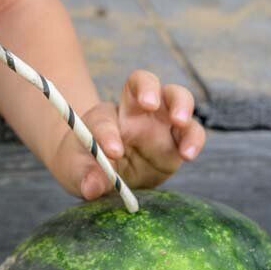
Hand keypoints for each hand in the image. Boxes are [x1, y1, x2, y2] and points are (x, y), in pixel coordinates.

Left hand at [51, 69, 206, 199]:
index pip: (104, 118)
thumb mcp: (77, 170)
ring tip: (179, 121)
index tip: (111, 152)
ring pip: (176, 97)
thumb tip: (91, 188)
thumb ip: (84, 175)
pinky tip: (188, 153)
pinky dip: (193, 139)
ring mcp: (160, 124)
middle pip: (144, 82)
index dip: (106, 133)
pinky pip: (192, 134)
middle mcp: (135, 112)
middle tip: (149, 104)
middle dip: (148, 88)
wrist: (107, 173)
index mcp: (105, 116)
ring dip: (180, 105)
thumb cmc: (87, 164)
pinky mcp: (177, 143)